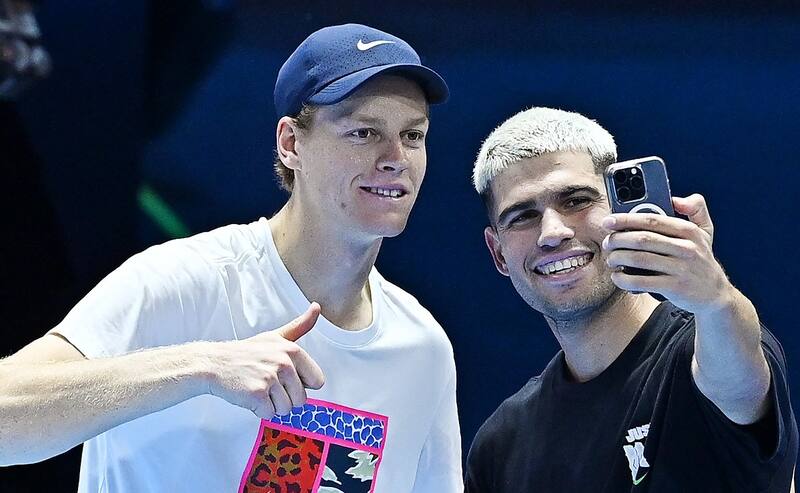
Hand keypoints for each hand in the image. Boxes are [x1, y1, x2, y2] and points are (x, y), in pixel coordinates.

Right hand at [204, 303, 324, 417]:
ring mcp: (270, 378)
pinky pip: (269, 414)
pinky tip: (250, 396)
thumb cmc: (246, 353)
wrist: (214, 363)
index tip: (285, 378)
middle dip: (285, 398)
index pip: (317, 381)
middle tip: (268, 384)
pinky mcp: (257, 393)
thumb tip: (317, 307)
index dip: (301, 384)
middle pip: (302, 399)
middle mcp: (284, 363)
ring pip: (286, 409)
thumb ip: (300, 326)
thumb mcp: (276, 336)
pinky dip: (259, 411)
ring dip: (272, 406)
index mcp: (293, 350)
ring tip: (259, 389)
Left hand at [601, 194, 732, 313]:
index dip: (626, 219)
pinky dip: (624, 279)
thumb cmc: (701, 260)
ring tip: (610, 259)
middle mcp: (687, 248)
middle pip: (642, 239)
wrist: (715, 295)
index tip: (608, 221)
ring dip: (617, 258)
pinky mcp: (675, 288)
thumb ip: (696, 209)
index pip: (652, 220)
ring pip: (639, 259)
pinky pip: (641, 282)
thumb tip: (676, 198)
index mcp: (689, 231)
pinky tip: (617, 277)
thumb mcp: (706, 231)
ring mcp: (681, 269)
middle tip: (607, 243)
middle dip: (618, 240)